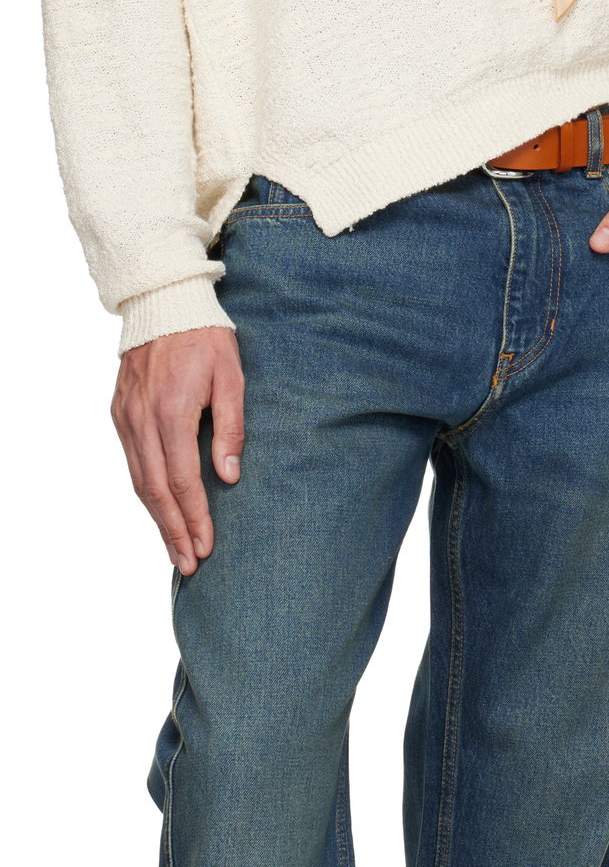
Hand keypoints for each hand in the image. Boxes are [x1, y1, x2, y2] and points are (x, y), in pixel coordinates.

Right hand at [110, 326, 244, 571]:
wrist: (163, 302)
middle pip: (156, 490)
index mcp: (173, 411)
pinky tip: (158, 510)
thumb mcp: (232, 377)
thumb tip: (229, 476)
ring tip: (174, 549)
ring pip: (139, 481)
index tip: (205, 547)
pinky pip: (131, 462)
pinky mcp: (119, 413)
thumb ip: (232, 427)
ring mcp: (126, 417)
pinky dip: (144, 492)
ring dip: (157, 519)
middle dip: (173, 531)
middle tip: (189, 565)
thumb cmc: (205, 337)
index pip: (183, 480)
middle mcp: (143, 419)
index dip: (194, 517)